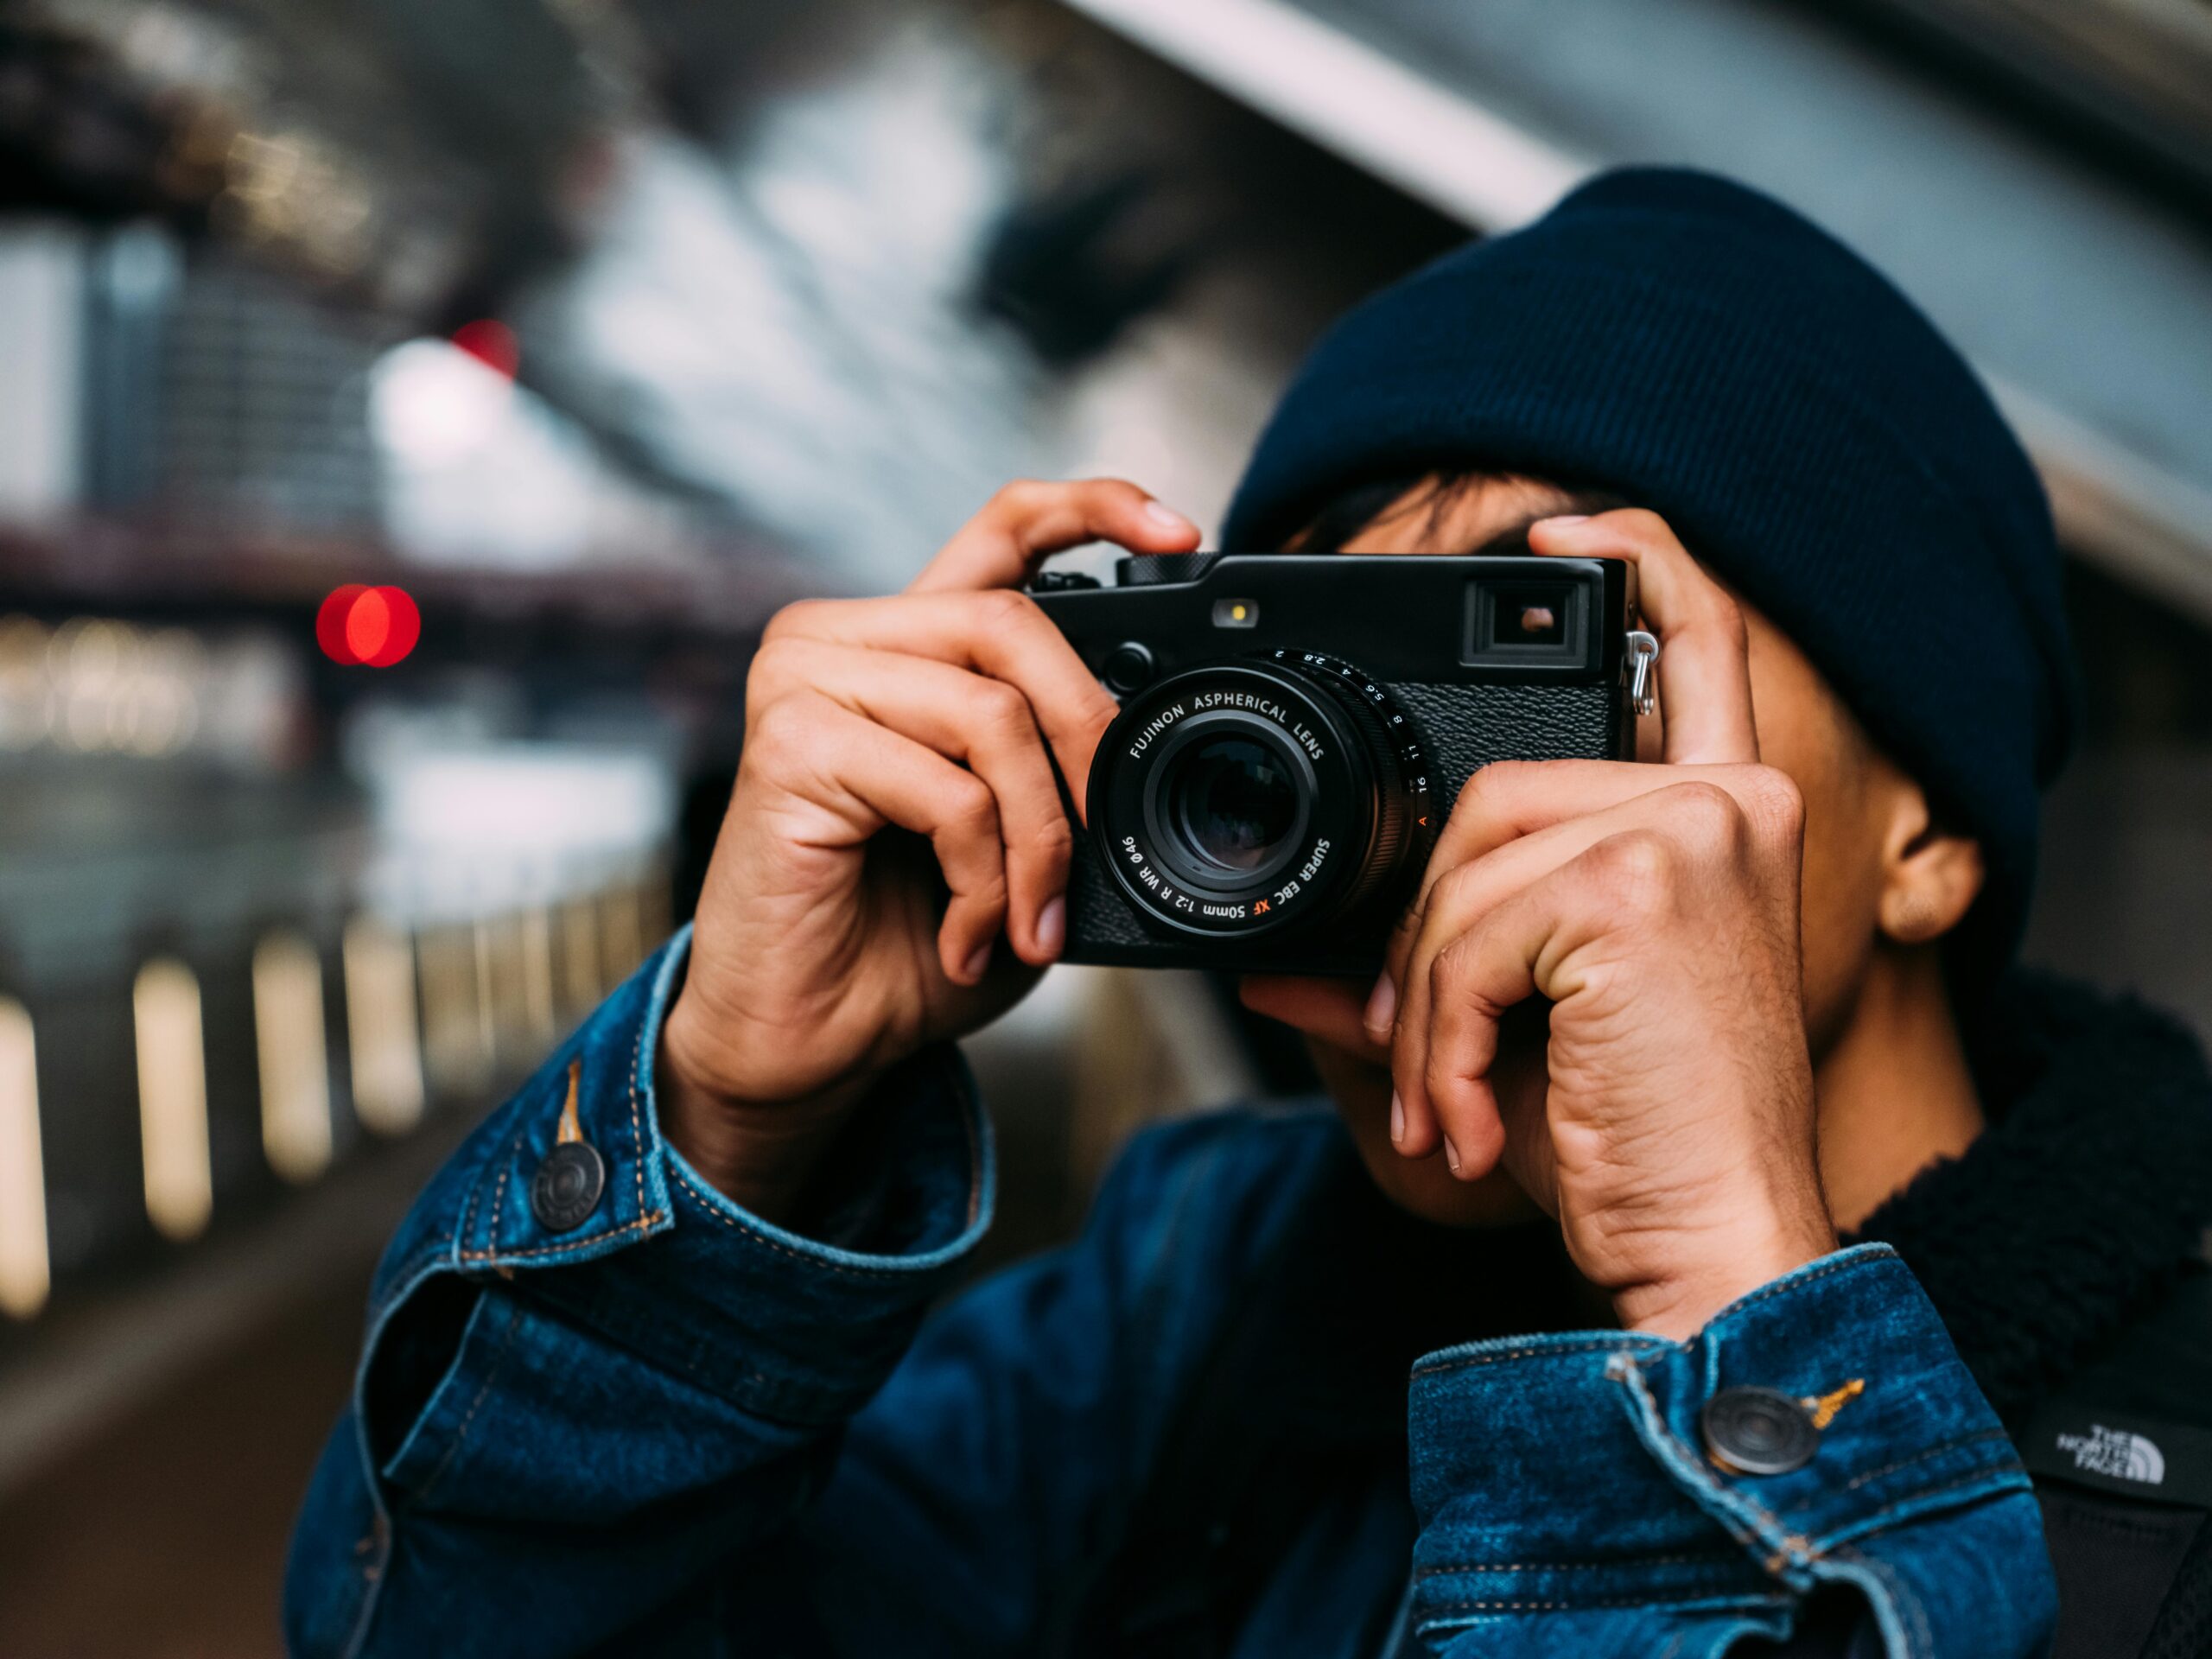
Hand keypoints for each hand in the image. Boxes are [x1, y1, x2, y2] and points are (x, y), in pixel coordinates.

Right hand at [658, 480, 1200, 1219]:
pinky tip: (964, 936)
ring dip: (1039, 840)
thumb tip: (1147, 743)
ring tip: (1027, 921)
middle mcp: (842, 637)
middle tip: (1100, 841)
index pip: (1003, 529)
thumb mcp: (1015, 841)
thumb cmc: (902, 941)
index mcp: (903, 643)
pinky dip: (982, 880)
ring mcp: (805, 680)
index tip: (1183, 534)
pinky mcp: (790, 745)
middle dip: (1088, 739)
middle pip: (1014, 623)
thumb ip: (1059, 767)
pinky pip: (947, 791)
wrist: (807, 1042)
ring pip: (991, 714)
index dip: (1096, 511)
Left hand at [1251, 510, 1836, 1337]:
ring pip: (1465, 868)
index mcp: (1727, 821)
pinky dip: (1441, 1036)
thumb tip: (1272, 972)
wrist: (1709, 1249)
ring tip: (1452, 1102)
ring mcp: (1689, 834)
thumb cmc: (1639, 1149)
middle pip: (1496, 793)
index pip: (1701, 645)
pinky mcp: (1635, 885)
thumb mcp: (1520, 1037)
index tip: (1567, 519)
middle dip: (1430, 937)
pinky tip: (1474, 1117)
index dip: (1640, 562)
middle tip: (1433, 1062)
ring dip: (1426, 1005)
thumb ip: (1415, 977)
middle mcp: (1729, 807)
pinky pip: (1466, 932)